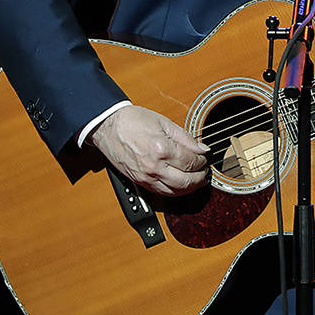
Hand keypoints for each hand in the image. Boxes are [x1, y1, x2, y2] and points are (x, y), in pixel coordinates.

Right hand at [88, 104, 210, 196]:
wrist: (108, 127)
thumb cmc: (133, 121)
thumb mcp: (164, 123)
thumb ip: (186, 138)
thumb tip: (202, 149)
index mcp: (162, 149)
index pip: (191, 162)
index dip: (202, 161)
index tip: (205, 157)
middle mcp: (154, 167)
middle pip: (186, 181)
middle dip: (200, 178)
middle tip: (206, 172)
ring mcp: (146, 177)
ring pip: (175, 192)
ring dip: (190, 188)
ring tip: (197, 180)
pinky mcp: (140, 182)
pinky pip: (162, 193)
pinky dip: (175, 191)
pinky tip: (181, 185)